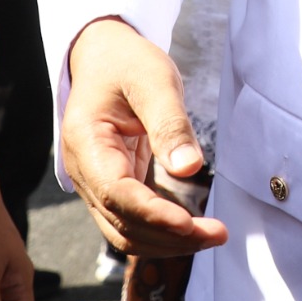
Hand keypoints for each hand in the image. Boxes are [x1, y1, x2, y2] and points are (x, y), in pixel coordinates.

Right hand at [61, 18, 226, 255]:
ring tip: (212, 235)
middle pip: (121, 223)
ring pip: (124, 232)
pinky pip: (131, 222)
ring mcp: (94, 184)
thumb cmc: (127, 64)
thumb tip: (189, 169)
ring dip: (167, 242)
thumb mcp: (153, 80)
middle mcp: (83, 171)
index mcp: (86, 142)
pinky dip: (161, 232)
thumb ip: (169, 124)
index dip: (153, 214)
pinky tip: (193, 230)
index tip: (190, 224)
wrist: (104, 58)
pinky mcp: (112, 187)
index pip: (116, 193)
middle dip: (169, 236)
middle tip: (219, 234)